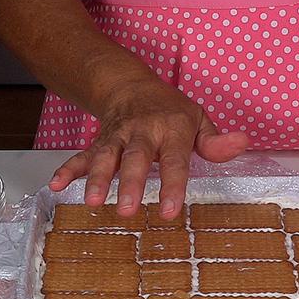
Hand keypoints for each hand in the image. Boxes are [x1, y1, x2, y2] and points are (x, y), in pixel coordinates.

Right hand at [48, 81, 248, 217]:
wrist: (131, 86)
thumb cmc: (170, 111)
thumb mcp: (198, 120)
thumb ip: (215, 141)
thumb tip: (241, 144)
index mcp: (171, 129)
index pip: (174, 160)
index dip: (172, 185)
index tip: (169, 211)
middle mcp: (142, 132)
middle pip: (134, 158)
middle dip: (128, 184)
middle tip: (125, 210)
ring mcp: (117, 136)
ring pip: (106, 157)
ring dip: (97, 179)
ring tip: (92, 202)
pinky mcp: (99, 142)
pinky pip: (81, 155)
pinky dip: (68, 169)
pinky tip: (57, 185)